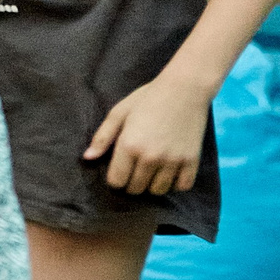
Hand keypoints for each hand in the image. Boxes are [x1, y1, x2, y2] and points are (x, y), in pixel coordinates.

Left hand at [84, 74, 211, 196]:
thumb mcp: (119, 113)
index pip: (117, 182)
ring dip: (152, 185)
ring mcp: (173, 160)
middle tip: (135, 170)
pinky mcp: (192, 160)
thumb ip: (102, 138)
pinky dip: (175, 184)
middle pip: (136, 189)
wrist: (185, 89)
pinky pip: (182, 186)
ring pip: (158, 191)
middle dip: (132, 183)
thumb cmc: (147, 99)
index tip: (119, 171)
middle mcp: (150, 157)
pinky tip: (170, 172)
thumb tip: (88, 158)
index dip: (115, 179)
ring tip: (151, 171)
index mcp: (129, 146)